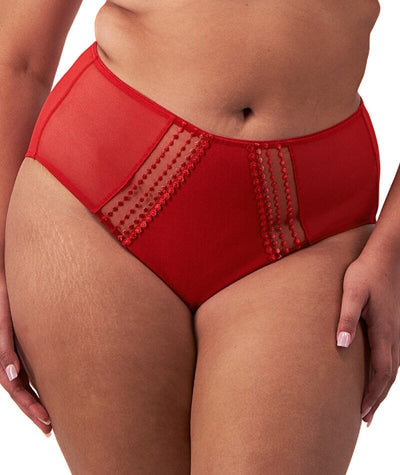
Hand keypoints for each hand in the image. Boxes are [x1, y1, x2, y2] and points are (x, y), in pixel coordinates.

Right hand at [0, 271, 51, 435]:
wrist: (7, 268)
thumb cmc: (4, 290)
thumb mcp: (3, 318)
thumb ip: (3, 345)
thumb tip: (10, 374)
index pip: (14, 386)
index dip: (29, 406)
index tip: (47, 421)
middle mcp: (4, 351)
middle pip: (17, 388)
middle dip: (32, 408)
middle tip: (50, 427)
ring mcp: (9, 345)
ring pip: (20, 379)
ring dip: (33, 398)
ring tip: (50, 417)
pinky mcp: (18, 336)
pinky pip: (24, 363)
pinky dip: (34, 379)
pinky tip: (48, 388)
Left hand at [336, 251, 399, 426]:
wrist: (388, 254)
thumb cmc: (367, 271)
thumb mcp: (353, 293)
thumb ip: (347, 318)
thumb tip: (342, 345)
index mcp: (385, 332)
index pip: (380, 373)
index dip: (371, 396)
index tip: (361, 414)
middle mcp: (395, 335)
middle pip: (389, 376)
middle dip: (377, 399)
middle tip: (365, 419)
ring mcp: (398, 329)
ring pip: (393, 368)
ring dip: (383, 388)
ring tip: (371, 403)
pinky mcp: (395, 323)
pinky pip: (394, 355)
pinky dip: (387, 372)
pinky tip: (380, 372)